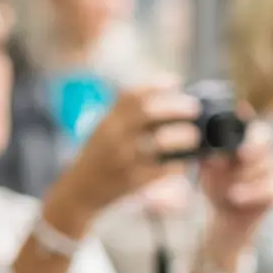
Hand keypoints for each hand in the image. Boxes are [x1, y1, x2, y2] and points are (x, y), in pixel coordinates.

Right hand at [57, 82, 199, 216]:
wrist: (80, 191)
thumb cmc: (98, 156)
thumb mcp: (104, 129)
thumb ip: (125, 112)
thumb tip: (164, 93)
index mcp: (108, 121)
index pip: (132, 95)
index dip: (156, 85)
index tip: (176, 81)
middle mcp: (113, 136)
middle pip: (147, 112)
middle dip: (175, 106)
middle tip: (193, 108)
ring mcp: (122, 159)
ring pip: (159, 142)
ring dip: (181, 136)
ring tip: (193, 135)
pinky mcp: (131, 181)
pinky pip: (161, 169)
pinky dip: (176, 164)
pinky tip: (184, 162)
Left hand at [197, 119, 272, 239]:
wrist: (226, 212)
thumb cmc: (218, 182)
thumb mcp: (208, 169)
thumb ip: (210, 156)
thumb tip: (206, 147)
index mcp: (245, 138)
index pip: (249, 123)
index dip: (245, 117)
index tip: (239, 111)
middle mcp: (263, 148)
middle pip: (265, 138)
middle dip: (254, 145)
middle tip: (241, 154)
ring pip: (267, 165)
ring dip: (246, 177)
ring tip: (229, 189)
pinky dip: (253, 192)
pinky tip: (237, 197)